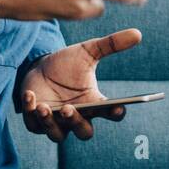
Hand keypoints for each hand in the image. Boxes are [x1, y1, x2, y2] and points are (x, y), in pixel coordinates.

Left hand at [19, 28, 139, 141]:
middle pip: (84, 132)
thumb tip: (138, 33)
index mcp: (94, 103)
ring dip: (51, 123)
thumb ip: (111, 44)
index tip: (118, 108)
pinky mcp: (36, 121)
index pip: (112, 114)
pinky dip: (31, 112)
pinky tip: (30, 96)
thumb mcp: (88, 51)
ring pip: (58, 135)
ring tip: (45, 107)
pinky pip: (34, 125)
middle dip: (77, 123)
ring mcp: (56, 121)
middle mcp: (78, 117)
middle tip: (69, 109)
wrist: (39, 66)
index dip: (116, 113)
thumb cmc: (67, 63)